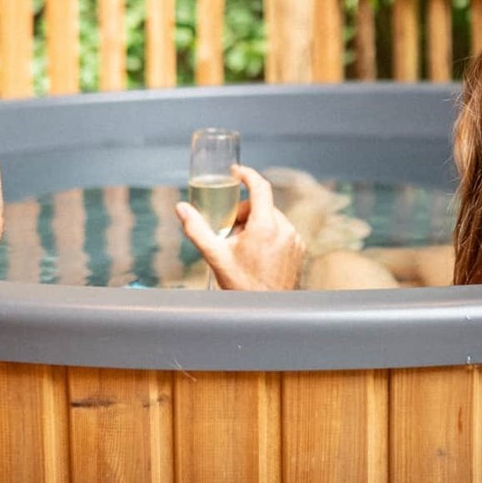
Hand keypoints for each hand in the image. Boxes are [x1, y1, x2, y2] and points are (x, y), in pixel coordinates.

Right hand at [176, 164, 304, 289]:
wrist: (267, 309)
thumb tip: (182, 208)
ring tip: (244, 248)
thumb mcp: (216, 256)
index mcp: (265, 226)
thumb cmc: (242, 286)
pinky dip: (269, 235)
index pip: (260, 187)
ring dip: (256, 225)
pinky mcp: (299, 249)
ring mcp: (295, 239)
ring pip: (272, 219)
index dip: (247, 175)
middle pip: (262, 206)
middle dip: (244, 213)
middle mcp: (285, 229)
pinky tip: (258, 255)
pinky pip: (282, 232)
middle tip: (230, 232)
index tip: (236, 172)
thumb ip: (197, 229)